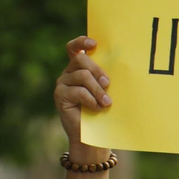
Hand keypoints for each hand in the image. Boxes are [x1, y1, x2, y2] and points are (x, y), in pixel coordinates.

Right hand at [54, 35, 111, 160]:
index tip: (94, 43)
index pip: (74, 47)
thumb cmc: (102, 112)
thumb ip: (103, 77)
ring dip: (98, 90)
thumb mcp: (104, 91)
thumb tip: (118, 64)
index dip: (82, 42)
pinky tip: (97, 109)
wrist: (91, 137)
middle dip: (97, 71)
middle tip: (108, 84)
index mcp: (78, 68)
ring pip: (82, 76)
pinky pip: (78, 91)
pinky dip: (91, 100)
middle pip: (81, 60)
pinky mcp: (60, 95)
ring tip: (107, 103)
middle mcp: (68, 73)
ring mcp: (62, 83)